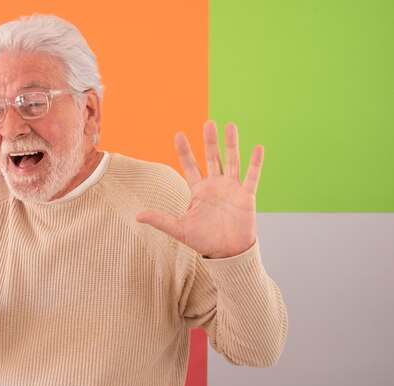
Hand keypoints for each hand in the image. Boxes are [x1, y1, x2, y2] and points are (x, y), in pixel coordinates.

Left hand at [136, 120, 262, 258]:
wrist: (227, 253)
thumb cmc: (203, 241)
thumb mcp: (179, 229)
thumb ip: (160, 220)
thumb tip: (138, 216)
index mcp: (198, 190)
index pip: (189, 166)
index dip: (184, 151)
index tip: (178, 135)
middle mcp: (215, 185)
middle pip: (212, 157)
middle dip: (209, 141)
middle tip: (208, 122)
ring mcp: (231, 189)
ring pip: (231, 161)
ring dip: (231, 144)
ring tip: (230, 126)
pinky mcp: (246, 196)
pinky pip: (252, 176)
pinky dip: (255, 163)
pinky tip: (257, 148)